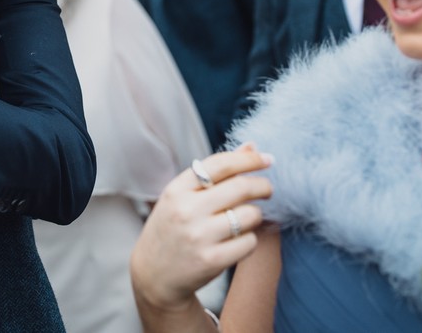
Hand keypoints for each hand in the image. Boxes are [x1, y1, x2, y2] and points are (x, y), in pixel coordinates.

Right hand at [130, 145, 272, 313]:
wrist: (154, 273)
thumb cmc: (172, 228)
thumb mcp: (182, 197)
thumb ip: (215, 173)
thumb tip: (252, 147)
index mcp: (176, 189)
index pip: (220, 164)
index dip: (249, 159)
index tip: (268, 159)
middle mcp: (186, 210)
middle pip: (240, 187)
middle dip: (263, 186)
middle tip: (268, 189)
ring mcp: (199, 236)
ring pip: (249, 215)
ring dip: (255, 215)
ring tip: (246, 218)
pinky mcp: (212, 260)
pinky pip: (249, 242)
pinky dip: (250, 239)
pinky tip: (238, 240)